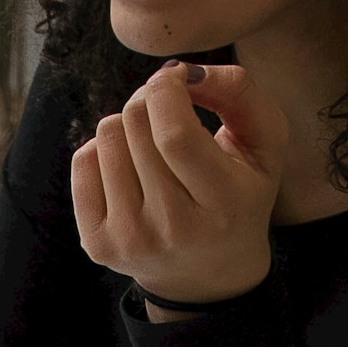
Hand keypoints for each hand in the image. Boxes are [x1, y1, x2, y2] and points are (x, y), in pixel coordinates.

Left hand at [71, 61, 288, 310]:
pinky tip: (129, 167)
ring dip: (127, 124)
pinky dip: (103, 149)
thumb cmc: (240, 194)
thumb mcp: (264, 144)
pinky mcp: (97, 244)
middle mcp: (173, 228)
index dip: (166, 90)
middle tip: (165, 110)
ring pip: (107, 137)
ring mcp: (131, 240)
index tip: (173, 79)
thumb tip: (182, 73)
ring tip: (150, 145)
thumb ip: (239, 92)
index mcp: (222, 203)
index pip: (174, 133)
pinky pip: (83, 161)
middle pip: (137, 126)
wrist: (209, 273)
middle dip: (149, 99)